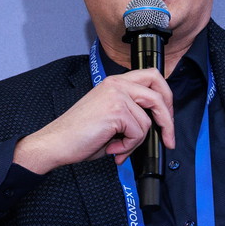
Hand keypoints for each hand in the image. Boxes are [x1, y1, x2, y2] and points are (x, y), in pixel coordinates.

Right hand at [14, 69, 175, 174]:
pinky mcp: (116, 110)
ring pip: (147, 120)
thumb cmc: (79, 134)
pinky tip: (112, 147)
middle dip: (167, 117)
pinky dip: (128, 146)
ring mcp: (116, 95)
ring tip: (118, 147)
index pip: (151, 78)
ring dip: (136, 141)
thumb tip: (155, 126)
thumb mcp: (111, 118)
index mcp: (115, 83)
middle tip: (167, 136)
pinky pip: (138, 133)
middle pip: (158, 90)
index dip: (165, 98)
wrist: (57, 142)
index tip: (167, 118)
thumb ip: (131, 114)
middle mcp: (116, 84)